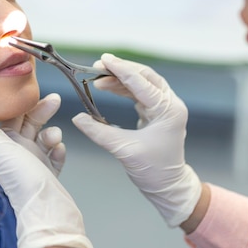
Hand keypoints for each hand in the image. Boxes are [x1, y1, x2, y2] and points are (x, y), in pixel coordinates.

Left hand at [0, 110, 91, 247]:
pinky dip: (58, 151)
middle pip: (30, 123)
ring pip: (44, 138)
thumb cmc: (22, 181)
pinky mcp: (49, 175)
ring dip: (52, 133)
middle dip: (42, 111)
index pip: (11, 116)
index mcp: (4, 144)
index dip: (21, 102)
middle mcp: (18, 152)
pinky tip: (59, 149)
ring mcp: (34, 163)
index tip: (32, 90)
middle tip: (55, 100)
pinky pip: (54, 157)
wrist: (46, 210)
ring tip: (54, 137)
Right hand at [71, 53, 201, 227]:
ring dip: (120, 79)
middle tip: (99, 65)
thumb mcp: (123, 150)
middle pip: (145, 76)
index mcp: (168, 111)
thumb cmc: (153, 171)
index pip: (141, 83)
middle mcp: (170, 105)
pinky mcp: (156, 113)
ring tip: (98, 78)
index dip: (121, 70)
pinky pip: (139, 94)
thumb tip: (77, 118)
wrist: (168, 188)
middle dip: (121, 69)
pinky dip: (123, 89)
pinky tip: (107, 88)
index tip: (103, 60)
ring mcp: (164, 108)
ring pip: (142, 83)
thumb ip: (99, 131)